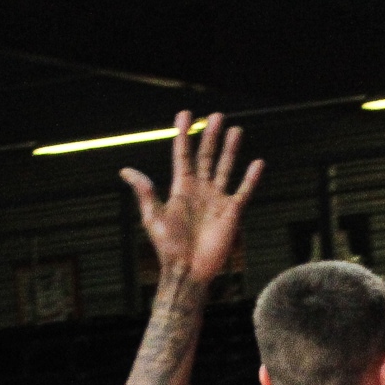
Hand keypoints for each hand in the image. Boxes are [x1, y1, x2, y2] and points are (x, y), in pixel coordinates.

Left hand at [121, 112, 262, 289]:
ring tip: (235, 130)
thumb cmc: (167, 247)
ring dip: (230, 149)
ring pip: (225, 168)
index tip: (185, 114)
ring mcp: (217, 200)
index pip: (182, 154)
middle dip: (210, 136)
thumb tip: (126, 171)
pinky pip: (243, 191)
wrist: (188, 270)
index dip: (183, 134)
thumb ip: (145, 192)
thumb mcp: (152, 216)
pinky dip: (251, 178)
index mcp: (181, 188)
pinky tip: (257, 163)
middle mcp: (200, 190)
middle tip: (216, 116)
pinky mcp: (232, 213)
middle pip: (206, 156)